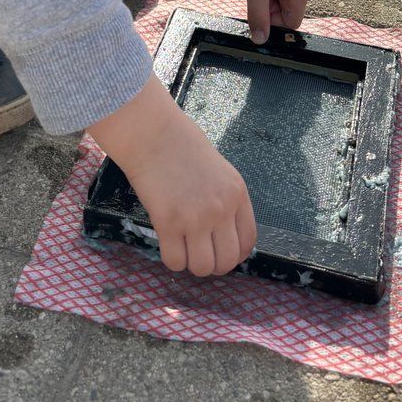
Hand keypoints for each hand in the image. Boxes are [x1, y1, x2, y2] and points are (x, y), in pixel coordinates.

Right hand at [88, 75, 256, 275]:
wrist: (154, 134)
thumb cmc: (183, 148)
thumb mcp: (220, 172)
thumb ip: (226, 201)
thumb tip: (225, 237)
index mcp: (237, 194)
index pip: (248, 242)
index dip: (235, 255)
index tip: (221, 253)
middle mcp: (221, 209)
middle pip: (227, 261)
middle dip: (213, 265)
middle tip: (200, 254)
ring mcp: (195, 218)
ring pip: (202, 267)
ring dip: (192, 264)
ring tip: (183, 248)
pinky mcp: (168, 223)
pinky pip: (175, 261)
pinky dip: (172, 260)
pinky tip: (168, 243)